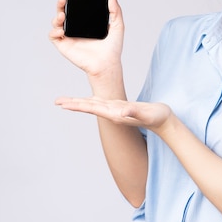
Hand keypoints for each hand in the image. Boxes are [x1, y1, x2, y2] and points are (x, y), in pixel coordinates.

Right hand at [49, 0, 123, 77]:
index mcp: (86, 23)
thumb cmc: (112, 48)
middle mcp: (76, 28)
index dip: (72, 0)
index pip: (76, 8)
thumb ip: (115, 11)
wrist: (107, 64)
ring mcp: (69, 37)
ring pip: (56, 23)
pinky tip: (62, 30)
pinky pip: (53, 36)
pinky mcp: (64, 46)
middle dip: (60, 4)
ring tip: (62, 15)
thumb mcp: (117, 26)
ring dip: (56, 17)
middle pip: (63, 13)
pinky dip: (54, 31)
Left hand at [55, 97, 173, 131]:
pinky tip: (88, 99)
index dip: (78, 105)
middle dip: (73, 104)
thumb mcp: (146, 113)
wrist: (164, 122)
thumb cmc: (157, 117)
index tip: (64, 104)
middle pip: (89, 107)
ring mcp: (116, 111)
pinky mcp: (120, 107)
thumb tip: (121, 111)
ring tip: (66, 101)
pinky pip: (102, 103)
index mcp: (115, 113)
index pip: (92, 108)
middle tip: (57, 102)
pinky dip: (92, 100)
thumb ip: (134, 112)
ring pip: (93, 105)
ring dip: (80, 103)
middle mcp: (113, 113)